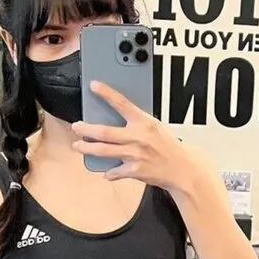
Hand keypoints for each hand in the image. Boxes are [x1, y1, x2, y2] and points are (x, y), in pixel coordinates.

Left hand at [72, 81, 211, 192]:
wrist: (182, 169)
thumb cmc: (169, 147)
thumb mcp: (155, 128)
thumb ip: (137, 124)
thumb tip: (116, 121)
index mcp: (144, 122)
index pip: (122, 103)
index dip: (106, 93)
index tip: (93, 86)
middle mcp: (138, 137)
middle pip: (104, 132)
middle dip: (86, 129)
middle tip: (77, 126)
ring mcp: (135, 154)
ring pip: (103, 151)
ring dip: (88, 148)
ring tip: (78, 146)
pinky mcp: (134, 170)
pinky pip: (114, 171)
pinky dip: (109, 173)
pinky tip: (106, 172)